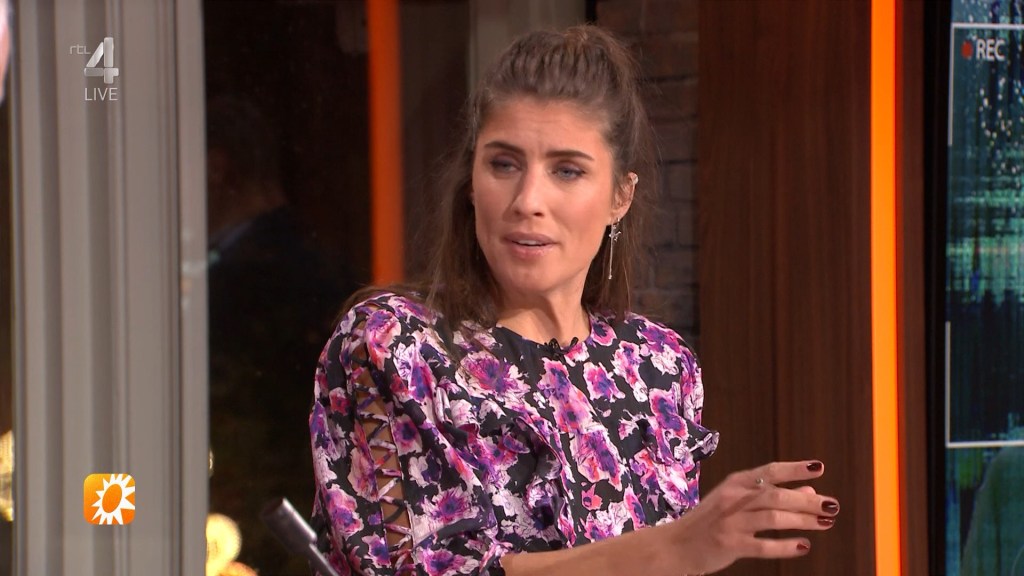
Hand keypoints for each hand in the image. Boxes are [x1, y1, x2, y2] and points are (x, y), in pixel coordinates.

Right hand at [668, 460, 837, 574]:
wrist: (677, 544)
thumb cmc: (711, 521)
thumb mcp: (736, 502)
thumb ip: (769, 495)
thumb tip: (809, 491)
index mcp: (735, 483)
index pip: (769, 471)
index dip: (795, 469)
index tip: (819, 468)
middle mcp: (733, 499)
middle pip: (775, 495)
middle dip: (806, 500)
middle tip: (831, 505)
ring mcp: (731, 522)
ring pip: (773, 518)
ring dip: (802, 520)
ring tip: (825, 523)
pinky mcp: (730, 544)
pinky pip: (763, 545)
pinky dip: (785, 546)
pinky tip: (803, 546)